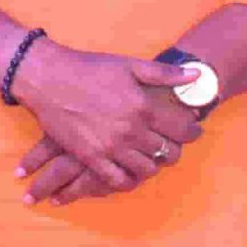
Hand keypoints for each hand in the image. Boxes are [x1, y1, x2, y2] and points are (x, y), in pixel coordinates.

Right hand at [9, 40, 202, 204]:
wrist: (48, 79)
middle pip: (168, 152)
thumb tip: (197, 76)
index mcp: (144, 107)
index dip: (192, 132)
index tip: (193, 132)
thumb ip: (165, 74)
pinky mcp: (90, 157)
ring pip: (147, 169)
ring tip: (153, 159)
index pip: (182, 129)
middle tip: (173, 146)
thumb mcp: (130, 65)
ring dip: (154, 166)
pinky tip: (130, 173)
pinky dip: (128, 180)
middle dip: (176, 150)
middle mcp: (130, 131)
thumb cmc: (90, 69)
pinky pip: (116, 180)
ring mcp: (110, 147)